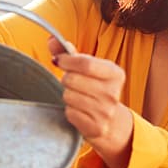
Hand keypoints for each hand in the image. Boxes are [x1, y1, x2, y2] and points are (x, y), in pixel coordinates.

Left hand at [48, 37, 133, 167]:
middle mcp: (113, 93)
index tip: (59, 61)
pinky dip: (70, 110)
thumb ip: (70, 53)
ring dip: (67, 95)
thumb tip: (52, 40)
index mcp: (115, 74)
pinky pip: (70, 112)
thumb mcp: (89, 69)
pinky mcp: (96, 127)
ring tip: (77, 96)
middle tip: (71, 82)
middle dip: (66, 79)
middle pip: (73, 79)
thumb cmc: (96, 89)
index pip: (86, 63)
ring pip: (69, 96)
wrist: (111, 122)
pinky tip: (79, 110)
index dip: (67, 61)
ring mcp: (105, 112)